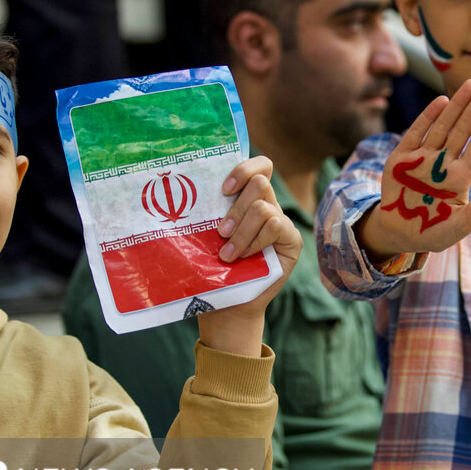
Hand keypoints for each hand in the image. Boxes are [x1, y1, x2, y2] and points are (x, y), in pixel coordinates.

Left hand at [198, 157, 301, 355]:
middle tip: (220, 232)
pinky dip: (256, 241)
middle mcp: (267, 206)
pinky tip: (245, 257)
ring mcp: (281, 223)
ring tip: (227, 254)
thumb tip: (179, 188)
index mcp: (247, 199)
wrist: (226, 303)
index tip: (223, 190)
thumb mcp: (206, 235)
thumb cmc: (211, 268)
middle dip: (236, 208)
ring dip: (242, 231)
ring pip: (264, 207)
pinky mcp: (291, 241)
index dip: (243, 170)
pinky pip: (275, 226)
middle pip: (260, 181)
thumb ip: (209, 212)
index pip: (259, 166)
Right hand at [358, 76, 470, 258]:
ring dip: (457, 105)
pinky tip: (441, 101)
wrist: (400, 236)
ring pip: (444, 126)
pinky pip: (416, 134)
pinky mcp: (401, 160)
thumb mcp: (462, 224)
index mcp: (462, 176)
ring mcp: (423, 159)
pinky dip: (428, 118)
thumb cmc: (434, 232)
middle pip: (465, 128)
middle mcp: (444, 162)